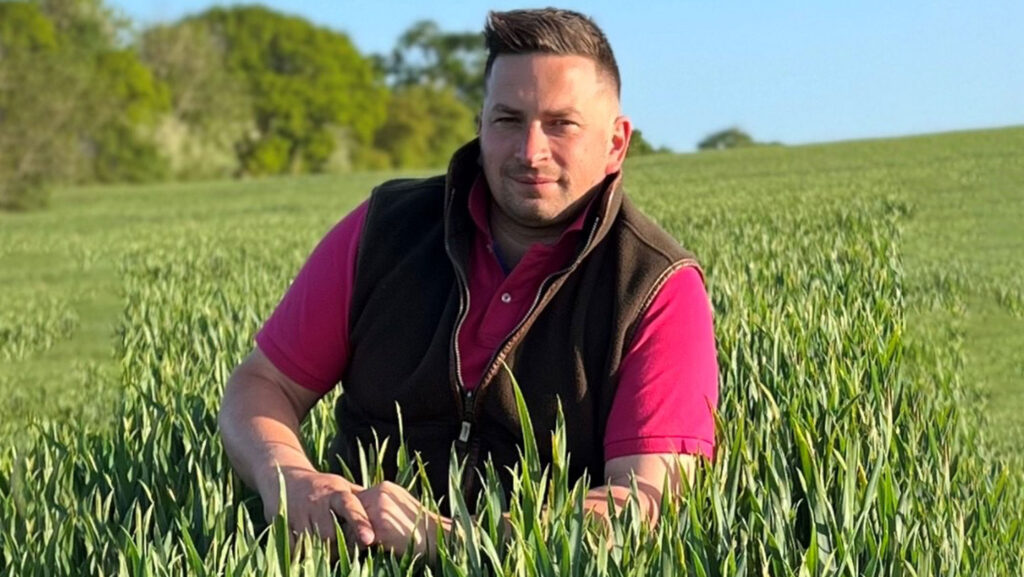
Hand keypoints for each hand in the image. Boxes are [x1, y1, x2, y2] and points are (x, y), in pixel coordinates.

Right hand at [260, 466, 375, 547]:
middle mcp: (317, 501)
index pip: (351, 507)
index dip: (360, 523)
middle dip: (339, 546)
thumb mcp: (342, 486)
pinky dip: (302, 552)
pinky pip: (294, 546)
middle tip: (344, 549)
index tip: (368, 539)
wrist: (284, 475)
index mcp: (336, 491)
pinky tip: (307, 551)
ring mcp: (298, 512)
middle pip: (331, 533)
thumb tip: (387, 513)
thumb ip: (361, 500)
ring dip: (322, 551)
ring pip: (313, 542)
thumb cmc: (322, 486)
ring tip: (328, 550)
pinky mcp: (283, 522)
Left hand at [357, 481, 451, 559]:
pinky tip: (369, 555)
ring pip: (349, 528)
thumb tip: (359, 518)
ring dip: (352, 542)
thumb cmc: (421, 530)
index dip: (353, 518)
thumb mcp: (400, 509)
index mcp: (384, 488)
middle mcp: (379, 493)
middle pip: (348, 513)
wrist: (440, 540)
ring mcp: (378, 510)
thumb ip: (380, 507)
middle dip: (349, 528)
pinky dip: (358, 551)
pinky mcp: (379, 528)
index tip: (352, 529)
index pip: (355, 501)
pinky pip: (356, 542)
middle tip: (352, 543)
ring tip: (363, 551)